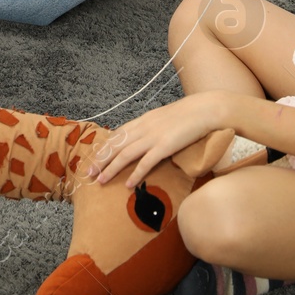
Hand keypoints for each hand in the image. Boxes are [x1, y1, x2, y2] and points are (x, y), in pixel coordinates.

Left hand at [86, 92, 228, 188]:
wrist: (205, 109)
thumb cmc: (188, 116)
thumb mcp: (163, 119)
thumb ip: (151, 128)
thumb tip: (142, 140)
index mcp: (142, 121)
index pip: (116, 136)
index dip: (103, 149)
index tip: (92, 160)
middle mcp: (143, 128)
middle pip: (116, 145)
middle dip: (100, 160)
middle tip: (88, 174)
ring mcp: (153, 137)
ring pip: (125, 154)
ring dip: (111, 168)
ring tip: (101, 181)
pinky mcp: (165, 146)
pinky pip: (146, 162)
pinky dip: (136, 174)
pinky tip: (129, 184)